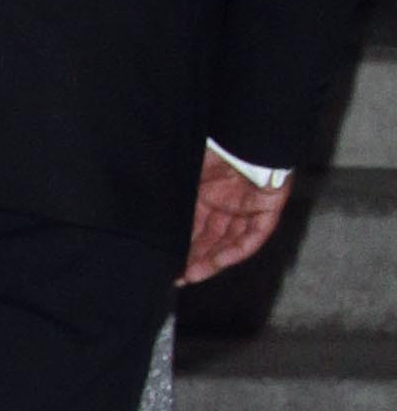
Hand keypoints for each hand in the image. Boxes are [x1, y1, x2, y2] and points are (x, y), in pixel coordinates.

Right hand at [180, 147, 286, 286]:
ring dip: (211, 260)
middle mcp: (226, 202)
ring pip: (229, 241)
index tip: (166, 262)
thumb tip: (143, 215)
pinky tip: (216, 262)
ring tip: (191, 274)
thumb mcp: (183, 177)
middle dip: (193, 258)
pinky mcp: (267, 210)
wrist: (243, 136)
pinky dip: (234, 252)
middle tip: (176, 274)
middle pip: (210, 237)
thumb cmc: (214, 147)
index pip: (194, 225)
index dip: (181, 245)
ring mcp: (247, 207)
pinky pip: (252, 238)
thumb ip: (171, 196)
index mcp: (206, 192)